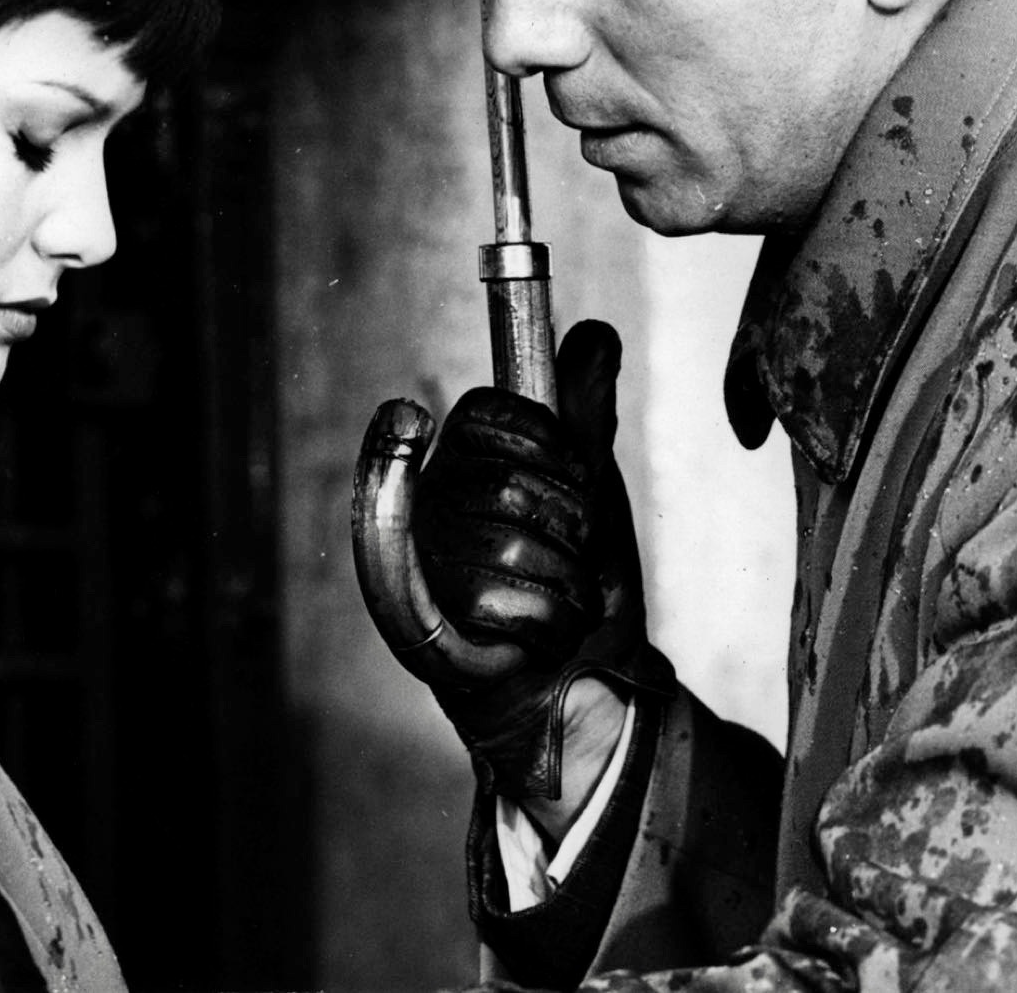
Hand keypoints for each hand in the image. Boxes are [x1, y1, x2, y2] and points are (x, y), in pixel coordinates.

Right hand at [362, 320, 661, 803]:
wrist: (583, 683)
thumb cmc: (575, 581)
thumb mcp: (590, 487)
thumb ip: (587, 412)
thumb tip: (596, 334)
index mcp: (455, 462)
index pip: (491, 412)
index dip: (551, 446)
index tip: (572, 479)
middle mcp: (423, 505)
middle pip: (512, 483)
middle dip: (572, 524)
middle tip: (569, 554)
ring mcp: (421, 563)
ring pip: (518, 545)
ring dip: (570, 581)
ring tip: (559, 600)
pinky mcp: (427, 626)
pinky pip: (513, 598)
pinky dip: (555, 620)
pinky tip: (546, 633)